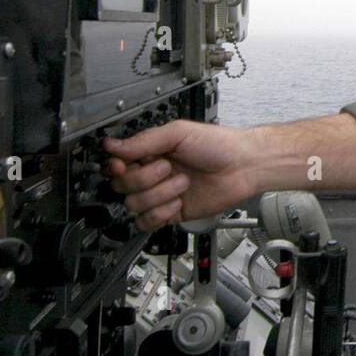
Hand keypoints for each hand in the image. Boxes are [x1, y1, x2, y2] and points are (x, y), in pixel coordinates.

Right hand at [103, 120, 251, 230]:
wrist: (244, 167)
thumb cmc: (218, 145)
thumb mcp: (178, 133)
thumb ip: (144, 141)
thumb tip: (111, 145)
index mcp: (151, 152)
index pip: (117, 163)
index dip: (116, 166)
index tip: (122, 165)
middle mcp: (153, 173)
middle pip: (122, 186)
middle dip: (145, 178)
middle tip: (168, 168)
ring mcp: (161, 194)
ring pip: (135, 204)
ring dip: (160, 195)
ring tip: (182, 183)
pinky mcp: (170, 213)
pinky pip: (147, 223)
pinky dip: (160, 214)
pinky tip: (178, 202)